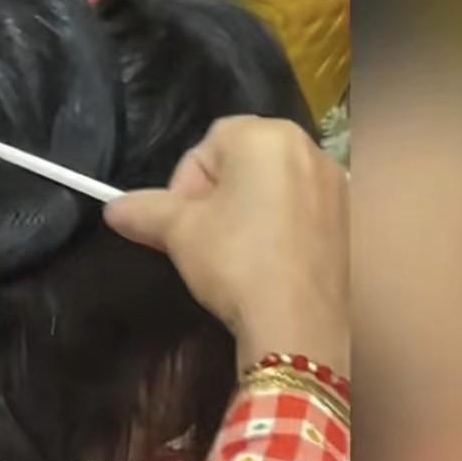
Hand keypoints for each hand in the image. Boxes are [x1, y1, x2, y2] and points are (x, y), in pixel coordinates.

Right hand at [104, 116, 349, 373]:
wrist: (298, 324)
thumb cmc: (235, 261)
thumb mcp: (177, 232)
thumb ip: (143, 210)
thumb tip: (113, 208)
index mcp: (266, 136)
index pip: (206, 145)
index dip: (185, 183)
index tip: (181, 223)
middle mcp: (308, 147)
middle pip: (242, 160)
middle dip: (216, 194)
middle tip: (203, 237)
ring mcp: (334, 183)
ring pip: (271, 184)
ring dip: (246, 209)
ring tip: (233, 252)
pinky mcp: (347, 218)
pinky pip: (299, 207)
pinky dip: (277, 225)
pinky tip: (265, 261)